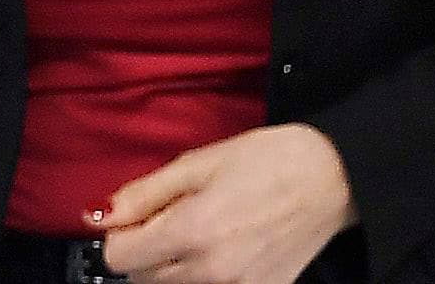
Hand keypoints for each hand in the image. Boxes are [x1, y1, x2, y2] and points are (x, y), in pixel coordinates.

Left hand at [99, 123, 354, 283]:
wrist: (331, 179)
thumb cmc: (265, 162)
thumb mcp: (195, 164)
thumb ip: (144, 194)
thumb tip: (103, 215)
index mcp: (192, 232)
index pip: (119, 259)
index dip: (119, 235)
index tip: (133, 218)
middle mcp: (213, 271)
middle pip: (143, 277)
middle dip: (144, 250)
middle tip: (168, 218)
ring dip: (172, 266)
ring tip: (198, 231)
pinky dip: (204, 275)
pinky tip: (221, 248)